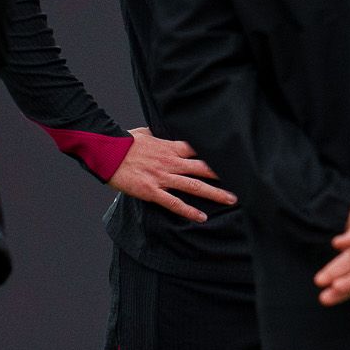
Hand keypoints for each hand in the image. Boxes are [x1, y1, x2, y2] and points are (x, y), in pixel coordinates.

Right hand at [109, 127, 234, 223]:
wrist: (106, 151)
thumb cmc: (123, 141)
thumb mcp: (145, 133)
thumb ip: (159, 136)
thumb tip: (163, 134)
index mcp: (170, 147)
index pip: (199, 149)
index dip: (217, 154)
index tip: (233, 158)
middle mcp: (171, 162)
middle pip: (204, 167)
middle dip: (224, 175)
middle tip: (243, 181)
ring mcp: (162, 177)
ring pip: (194, 186)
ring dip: (214, 193)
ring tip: (232, 200)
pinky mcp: (151, 191)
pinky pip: (174, 203)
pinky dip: (189, 211)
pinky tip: (202, 217)